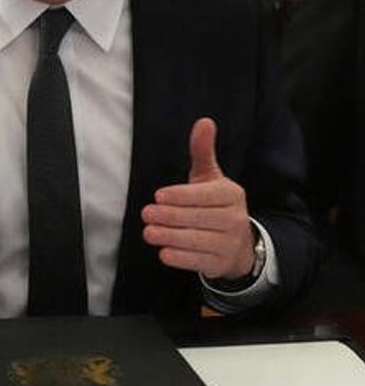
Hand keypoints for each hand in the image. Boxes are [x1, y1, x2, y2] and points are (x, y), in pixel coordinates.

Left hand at [141, 117, 255, 280]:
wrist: (239, 244)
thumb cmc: (215, 205)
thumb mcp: (210, 177)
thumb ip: (203, 152)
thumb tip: (204, 121)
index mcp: (231, 194)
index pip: (206, 195)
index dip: (182, 196)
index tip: (158, 196)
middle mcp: (235, 219)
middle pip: (199, 218)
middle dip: (170, 216)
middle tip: (146, 214)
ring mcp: (230, 243)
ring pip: (198, 240)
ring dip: (171, 237)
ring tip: (148, 232)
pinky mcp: (221, 264)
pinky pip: (200, 262)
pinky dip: (181, 258)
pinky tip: (164, 253)